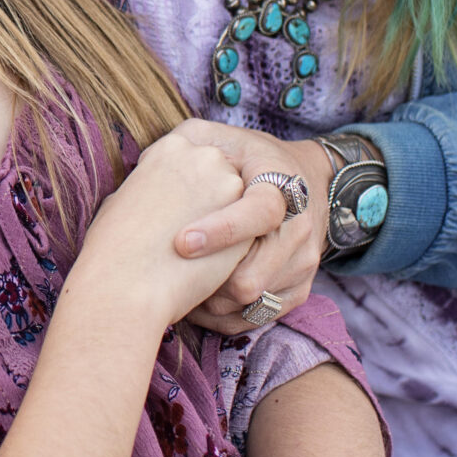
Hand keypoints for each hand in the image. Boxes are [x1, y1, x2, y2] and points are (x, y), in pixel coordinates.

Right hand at [76, 134, 253, 328]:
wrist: (127, 284)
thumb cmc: (113, 246)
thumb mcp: (119, 200)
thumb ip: (144, 187)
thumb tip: (145, 194)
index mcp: (172, 146)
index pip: (186, 165)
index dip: (175, 193)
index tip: (164, 214)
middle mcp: (206, 156)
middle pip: (213, 178)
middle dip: (202, 203)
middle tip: (180, 233)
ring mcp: (231, 186)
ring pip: (230, 205)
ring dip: (216, 224)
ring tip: (191, 252)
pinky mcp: (249, 222)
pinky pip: (242, 233)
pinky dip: (227, 248)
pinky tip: (205, 264)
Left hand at [165, 120, 330, 335]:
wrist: (306, 180)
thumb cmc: (249, 159)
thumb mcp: (223, 138)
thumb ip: (189, 143)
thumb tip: (149, 162)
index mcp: (282, 185)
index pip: (260, 212)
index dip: (222, 231)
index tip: (182, 243)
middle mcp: (299, 228)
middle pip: (252, 277)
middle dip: (205, 282)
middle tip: (166, 275)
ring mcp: (303, 263)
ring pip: (250, 304)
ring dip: (208, 301)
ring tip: (176, 286)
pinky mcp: (299, 290)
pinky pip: (257, 318)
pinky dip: (221, 316)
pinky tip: (196, 298)